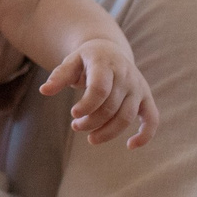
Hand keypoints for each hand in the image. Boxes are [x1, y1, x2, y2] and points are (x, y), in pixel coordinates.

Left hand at [39, 38, 159, 147]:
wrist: (109, 51)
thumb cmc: (86, 60)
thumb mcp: (70, 63)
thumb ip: (58, 76)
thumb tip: (44, 91)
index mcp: (106, 63)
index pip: (100, 89)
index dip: (87, 106)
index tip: (73, 114)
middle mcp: (126, 75)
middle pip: (111, 107)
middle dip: (91, 122)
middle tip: (76, 126)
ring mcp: (138, 87)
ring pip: (126, 116)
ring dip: (108, 132)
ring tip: (91, 137)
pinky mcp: (146, 98)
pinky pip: (152, 119)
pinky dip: (145, 135)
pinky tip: (130, 146)